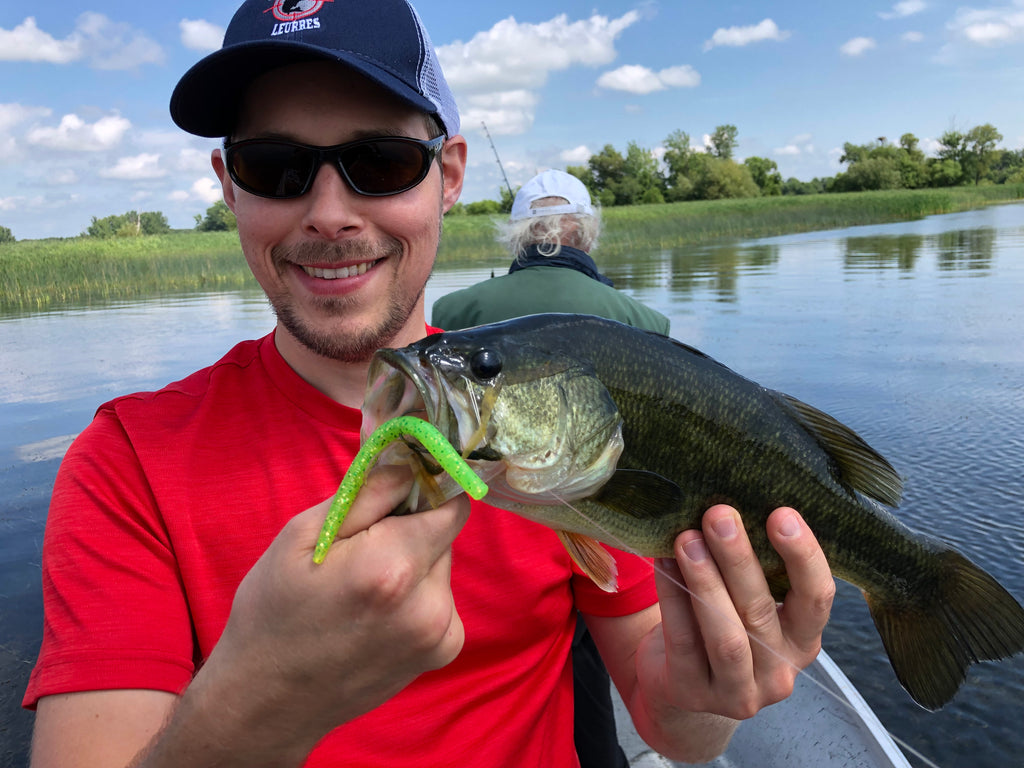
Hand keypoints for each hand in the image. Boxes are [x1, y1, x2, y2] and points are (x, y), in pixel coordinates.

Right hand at [178, 464, 470, 760]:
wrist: (268, 701)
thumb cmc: (273, 612)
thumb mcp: (302, 535)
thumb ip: (367, 493)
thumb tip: (411, 465)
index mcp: (392, 565)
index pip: (449, 503)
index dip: (425, 490)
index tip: (399, 491)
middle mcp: (428, 603)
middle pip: (443, 534)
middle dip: (410, 530)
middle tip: (361, 550)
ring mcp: (440, 633)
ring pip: (441, 566)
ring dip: (414, 564)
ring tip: (363, 589)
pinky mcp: (443, 651)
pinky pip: (441, 599)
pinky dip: (417, 597)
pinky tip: (376, 615)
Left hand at [638, 505, 834, 721]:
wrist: (682, 682)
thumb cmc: (722, 621)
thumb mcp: (748, 599)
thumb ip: (753, 565)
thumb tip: (733, 500)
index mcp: (803, 639)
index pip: (818, 598)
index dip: (803, 556)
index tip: (782, 513)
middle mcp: (780, 671)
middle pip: (762, 611)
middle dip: (739, 559)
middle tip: (719, 514)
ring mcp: (738, 691)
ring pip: (725, 635)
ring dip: (706, 581)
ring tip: (686, 539)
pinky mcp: (694, 693)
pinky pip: (683, 641)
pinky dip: (672, 597)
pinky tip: (663, 563)